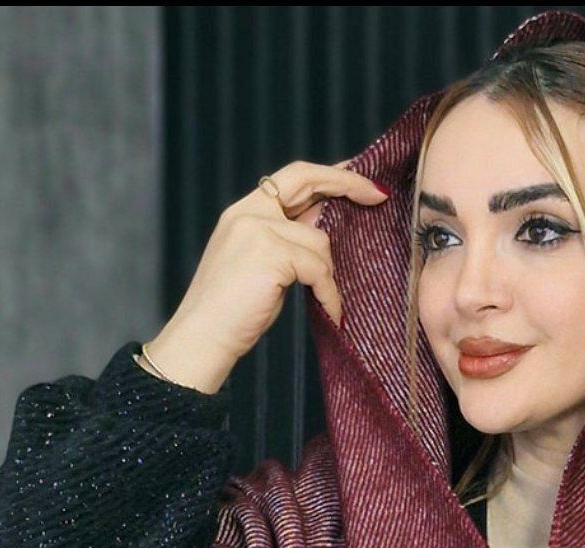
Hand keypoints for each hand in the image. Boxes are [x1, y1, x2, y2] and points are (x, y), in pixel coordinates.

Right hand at [158, 158, 388, 362]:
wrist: (204, 336)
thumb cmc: (235, 311)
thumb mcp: (266, 265)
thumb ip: (290, 240)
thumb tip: (326, 226)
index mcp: (245, 211)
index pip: (293, 177)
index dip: (329, 174)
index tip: (360, 178)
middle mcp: (248, 212)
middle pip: (306, 179)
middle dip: (347, 182)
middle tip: (379, 195)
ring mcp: (257, 229)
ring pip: (319, 241)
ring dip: (330, 275)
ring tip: (329, 303)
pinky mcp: (270, 253)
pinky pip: (318, 270)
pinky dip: (329, 294)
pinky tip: (331, 313)